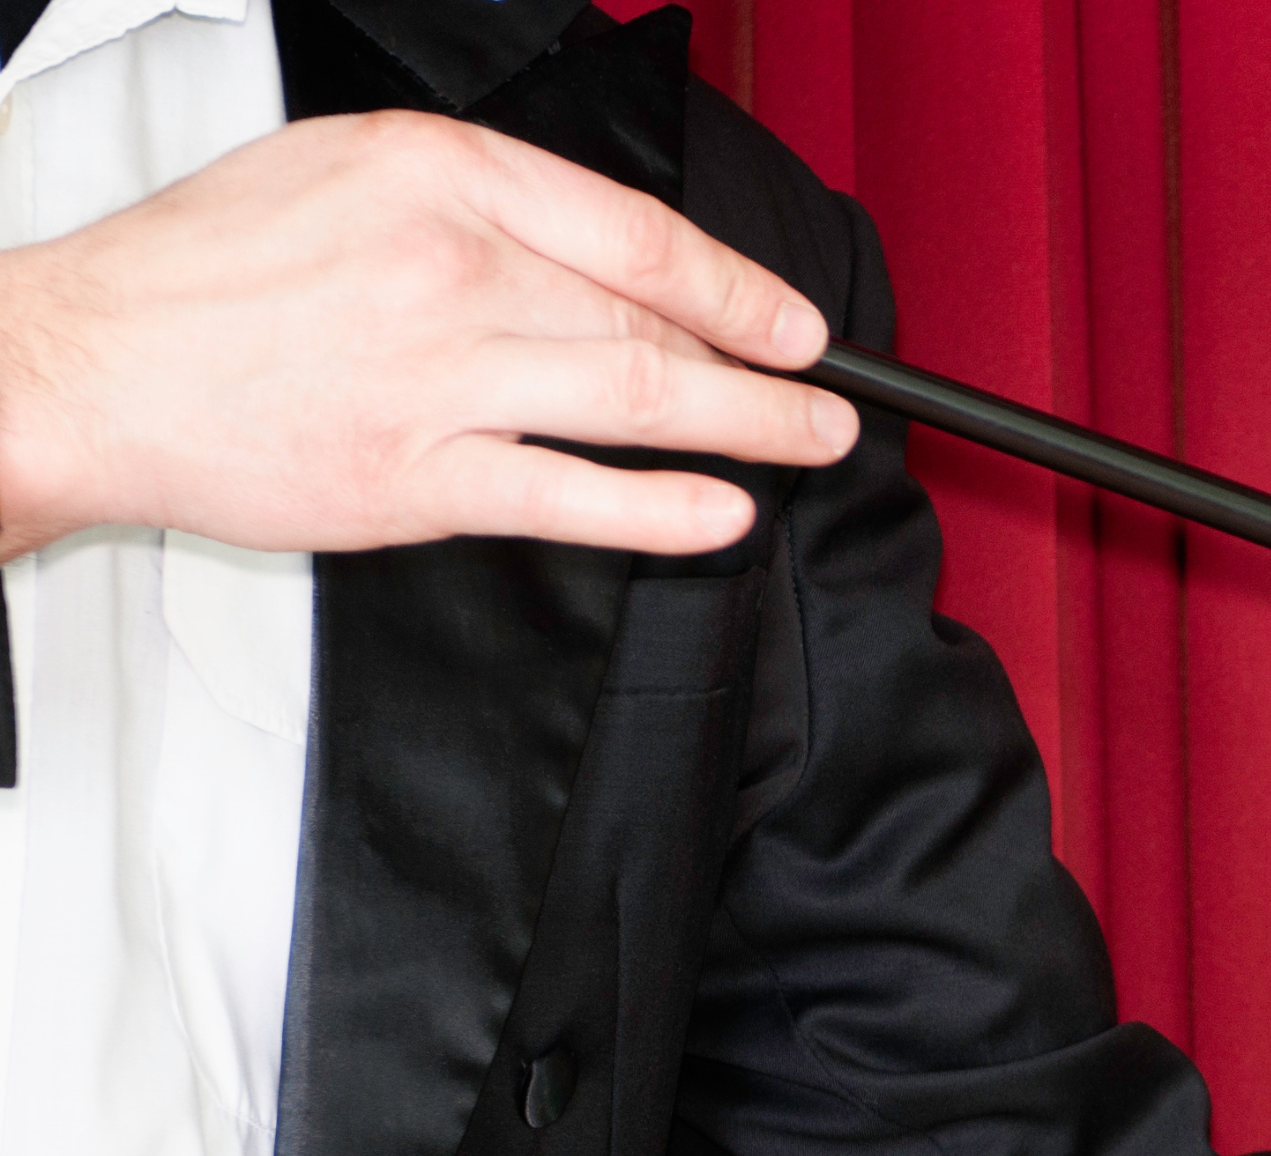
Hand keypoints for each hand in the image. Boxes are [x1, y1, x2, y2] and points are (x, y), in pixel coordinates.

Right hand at [0, 109, 854, 561]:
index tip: (794, 319)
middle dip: (761, 364)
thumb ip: (485, 204)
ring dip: (751, 427)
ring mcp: (438, 376)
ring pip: (639, 399)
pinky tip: (725, 511)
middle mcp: (449, 266)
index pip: (637, 232)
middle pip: (652, 319)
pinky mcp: (415, 476)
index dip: (739, 284)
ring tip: (809, 443)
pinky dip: (666, 506)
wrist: (86, 364)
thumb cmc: (210, 272)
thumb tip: (615, 258)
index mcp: (438, 174)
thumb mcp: (349, 171)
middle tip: (825, 395)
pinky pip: (572, 494)